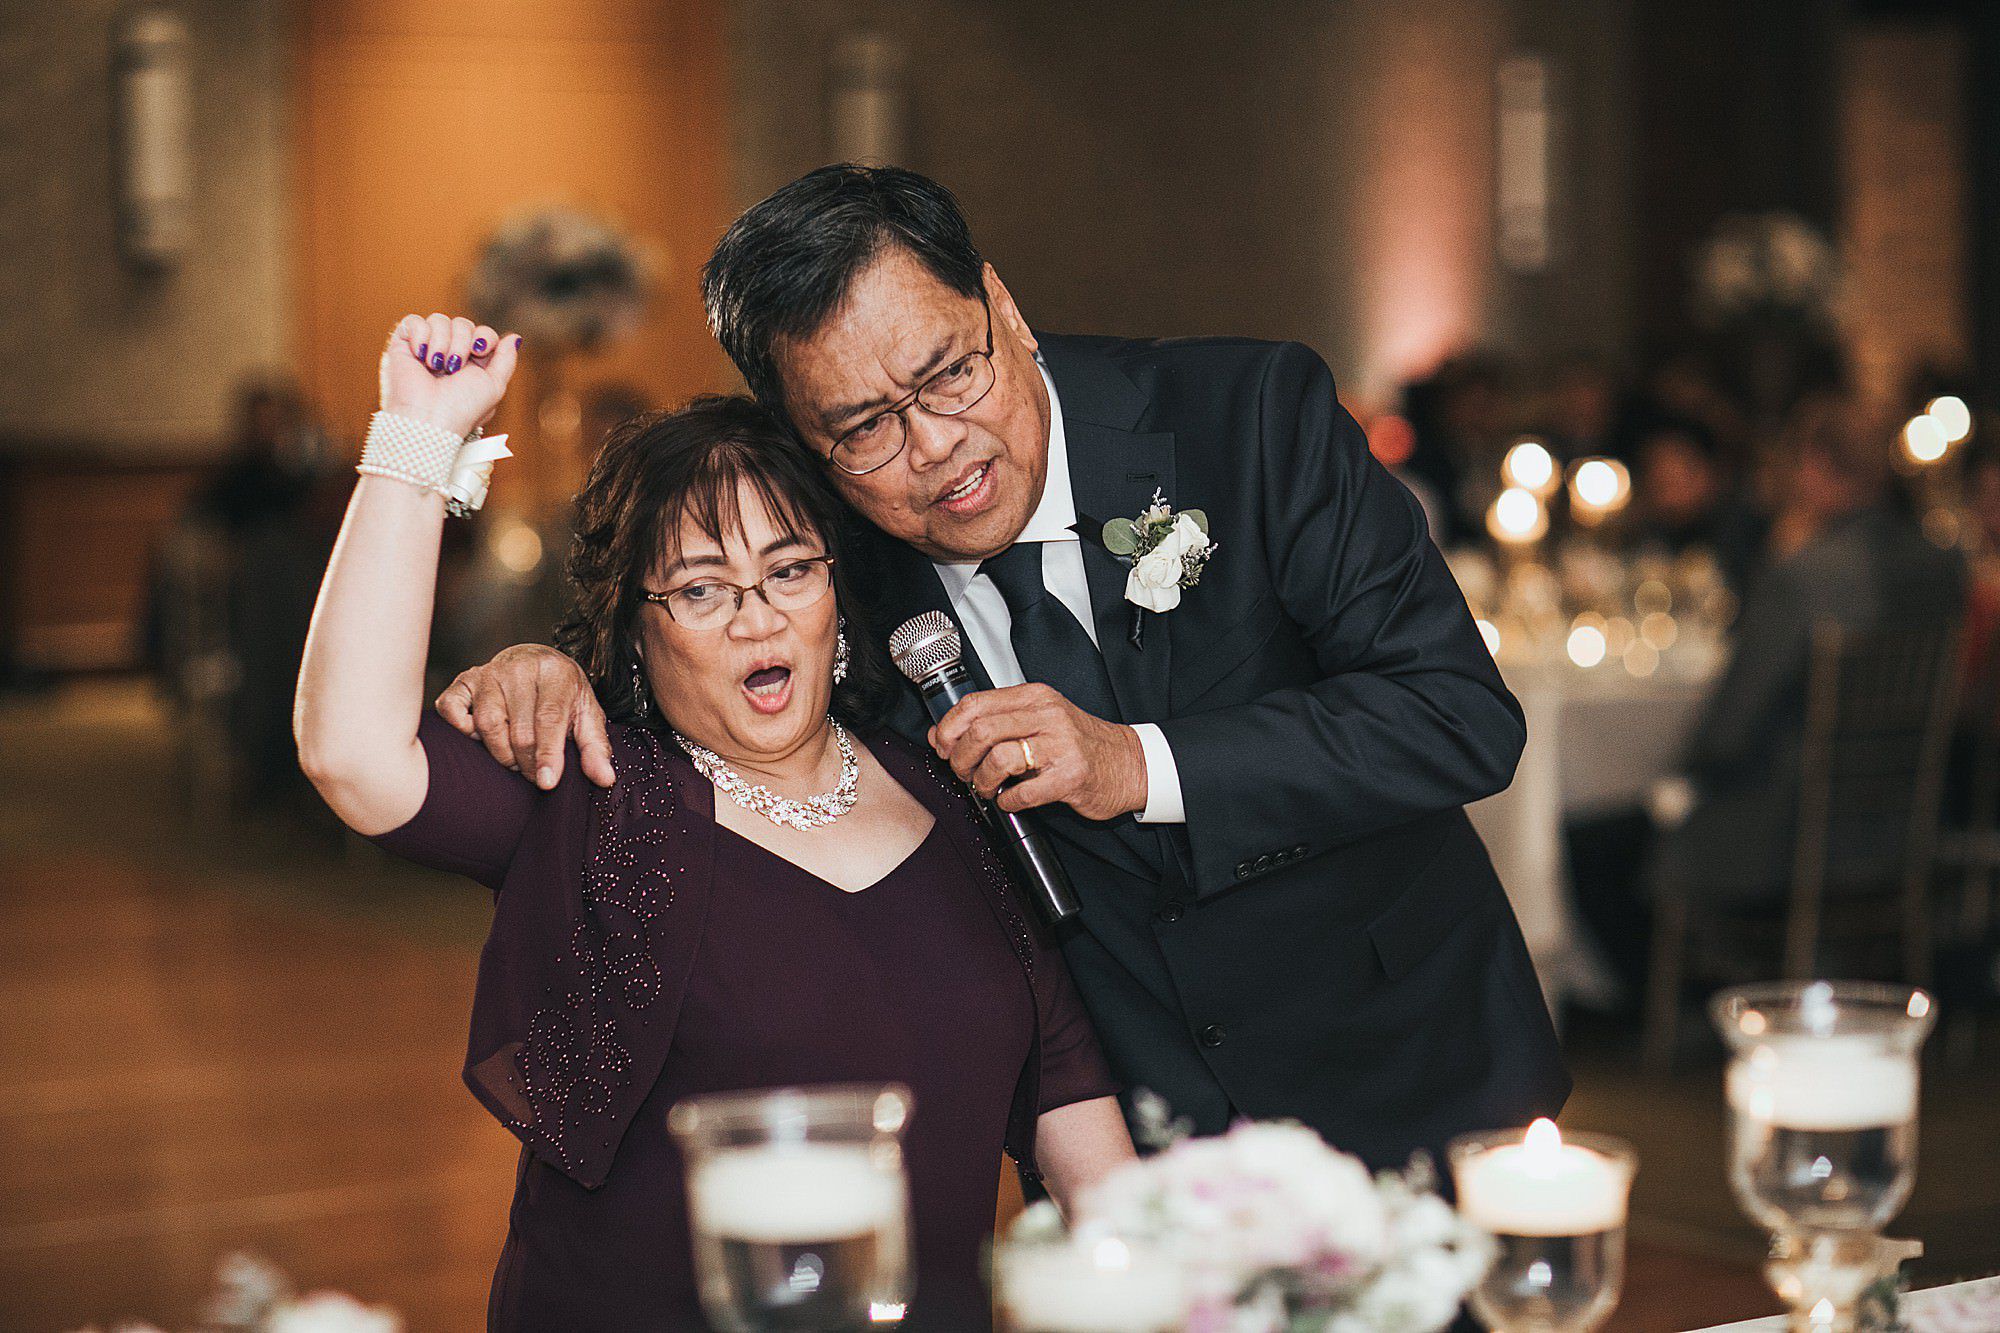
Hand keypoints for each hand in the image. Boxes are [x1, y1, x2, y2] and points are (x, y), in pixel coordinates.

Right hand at [378, 312, 521, 439]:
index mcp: (471, 363)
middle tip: (454, 367)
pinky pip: (413, 321)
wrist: (429, 418)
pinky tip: (420, 355)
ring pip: (439, 320)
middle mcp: (449, 353)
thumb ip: (506, 360)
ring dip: (442, 342)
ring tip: (436, 366)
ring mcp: (426, 348)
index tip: (480, 351)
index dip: (484, 337)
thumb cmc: (463, 408)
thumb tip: (514, 337)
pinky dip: (420, 335)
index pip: (483, 332)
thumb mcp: (495, 385)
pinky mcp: (403, 344)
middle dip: (462, 342)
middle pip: (463, 323)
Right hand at [436, 645, 615, 789]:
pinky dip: (462, 730)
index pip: (549, 719)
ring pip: (485, 724)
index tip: (546, 783)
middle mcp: (519, 668)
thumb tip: (605, 780)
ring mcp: (488, 672)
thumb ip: (596, 747)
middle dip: (525, 762)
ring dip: (499, 752)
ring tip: (513, 760)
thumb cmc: (564, 695)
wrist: (538, 661)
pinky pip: (451, 710)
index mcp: (555, 673)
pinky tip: (481, 738)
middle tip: (532, 774)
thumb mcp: (587, 714)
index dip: (547, 754)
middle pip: (517, 728)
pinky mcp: (464, 680)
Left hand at [928, 683, 1146, 820]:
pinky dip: (1007, 802)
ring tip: (987, 788)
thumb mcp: (1036, 721)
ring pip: (998, 758)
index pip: (975, 703)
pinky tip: (1010, 800)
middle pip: (980, 731)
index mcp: (1035, 698)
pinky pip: (1022, 793)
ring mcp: (1060, 746)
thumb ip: (991, 722)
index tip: (942, 745)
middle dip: (960, 758)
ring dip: (982, 781)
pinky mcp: (1069, 778)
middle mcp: (1047, 716)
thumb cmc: (1079, 743)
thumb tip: (940, 733)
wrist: (1128, 763)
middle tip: (963, 772)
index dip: (949, 728)